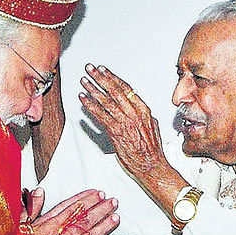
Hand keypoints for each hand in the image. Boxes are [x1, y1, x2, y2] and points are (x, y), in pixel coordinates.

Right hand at [32, 189, 118, 234]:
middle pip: (86, 220)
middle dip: (101, 209)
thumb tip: (38, 193)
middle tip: (113, 202)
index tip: (97, 193)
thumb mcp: (17, 226)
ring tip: (115, 218)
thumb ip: (30, 208)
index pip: (73, 208)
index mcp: (49, 225)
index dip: (87, 199)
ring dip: (104, 226)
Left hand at [79, 64, 187, 216]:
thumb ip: (142, 114)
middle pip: (114, 91)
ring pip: (106, 102)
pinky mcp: (115, 133)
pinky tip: (83, 100)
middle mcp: (134, 114)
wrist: (151, 165)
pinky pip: (100, 116)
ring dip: (92, 89)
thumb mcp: (152, 125)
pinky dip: (90, 106)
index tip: (103, 70)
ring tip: (84, 81)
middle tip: (90, 69)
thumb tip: (135, 105)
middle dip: (100, 78)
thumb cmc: (152, 149)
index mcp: (143, 110)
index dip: (112, 77)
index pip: (126, 88)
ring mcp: (124, 123)